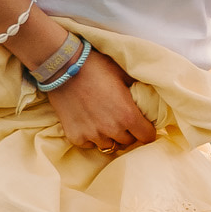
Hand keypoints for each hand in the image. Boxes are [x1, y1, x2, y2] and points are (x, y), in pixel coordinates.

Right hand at [40, 45, 157, 153]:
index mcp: (128, 115)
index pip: (147, 137)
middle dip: (128, 133)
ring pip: (109, 145)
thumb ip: (136, 89)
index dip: (147, 130)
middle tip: (121, 119)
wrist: (63, 68)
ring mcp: (92, 135)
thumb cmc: (95, 66)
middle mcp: (111, 129)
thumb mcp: (123, 73)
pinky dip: (91, 137)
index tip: (142, 124)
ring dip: (109, 136)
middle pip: (128, 142)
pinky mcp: (75, 137)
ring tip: (104, 121)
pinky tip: (88, 122)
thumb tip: (146, 95)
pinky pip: (89, 144)